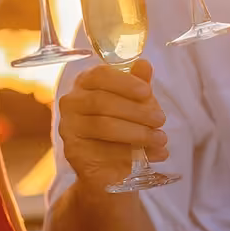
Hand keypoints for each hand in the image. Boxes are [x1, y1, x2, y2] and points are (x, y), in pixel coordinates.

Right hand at [58, 60, 168, 191]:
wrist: (108, 165)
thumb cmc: (122, 125)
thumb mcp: (134, 103)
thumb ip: (138, 83)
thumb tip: (144, 65)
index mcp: (85, 83)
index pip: (99, 75)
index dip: (124, 82)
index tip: (147, 92)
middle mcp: (71, 102)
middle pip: (102, 101)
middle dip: (137, 110)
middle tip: (161, 119)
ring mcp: (68, 127)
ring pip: (104, 126)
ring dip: (137, 132)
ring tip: (160, 139)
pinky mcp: (73, 152)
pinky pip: (103, 151)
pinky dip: (130, 154)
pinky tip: (151, 155)